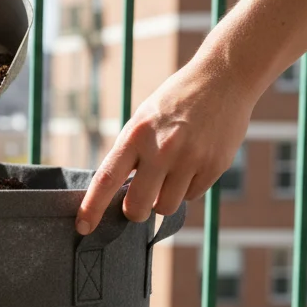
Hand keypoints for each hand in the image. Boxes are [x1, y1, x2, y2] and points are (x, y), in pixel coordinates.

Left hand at [75, 57, 255, 234]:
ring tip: (169, 175)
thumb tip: (117, 193)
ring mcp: (190, 159)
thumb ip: (129, 154)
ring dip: (162, 200)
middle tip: (137, 203)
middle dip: (134, 211)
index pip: (106, 179)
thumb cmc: (175, 101)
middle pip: (137, 206)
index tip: (83, 227)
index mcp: (136, 135)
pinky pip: (192, 196)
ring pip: (166, 207)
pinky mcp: (214, 166)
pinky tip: (192, 164)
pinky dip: (187, 189)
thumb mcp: (142, 120)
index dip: (92, 207)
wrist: (223, 78)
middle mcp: (162, 149)